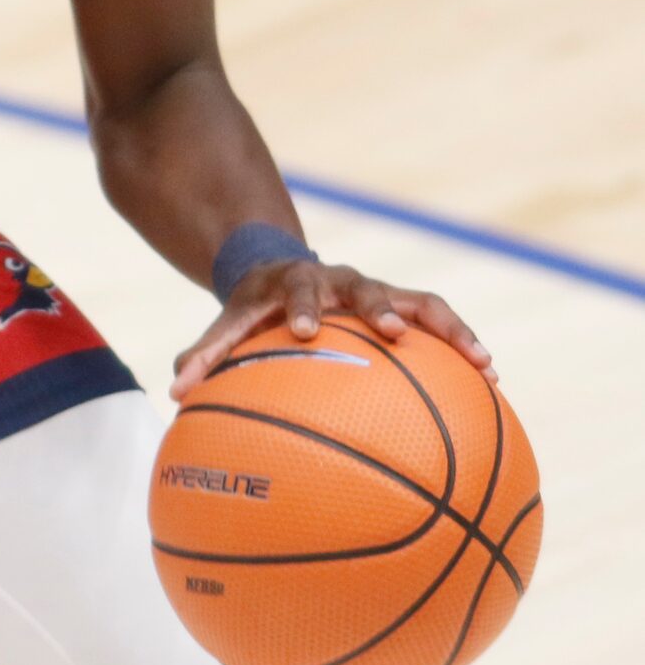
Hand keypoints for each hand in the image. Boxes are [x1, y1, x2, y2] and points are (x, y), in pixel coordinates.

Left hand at [171, 258, 493, 397]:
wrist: (279, 270)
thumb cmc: (253, 311)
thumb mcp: (228, 326)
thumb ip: (202, 357)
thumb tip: (174, 394)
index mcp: (293, 285)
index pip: (296, 294)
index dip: (302, 310)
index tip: (306, 332)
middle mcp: (339, 281)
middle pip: (364, 287)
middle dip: (377, 307)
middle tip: (394, 332)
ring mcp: (376, 290)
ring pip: (418, 300)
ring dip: (447, 328)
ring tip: (480, 361)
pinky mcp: (403, 303)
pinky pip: (440, 320)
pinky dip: (464, 343)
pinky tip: (491, 378)